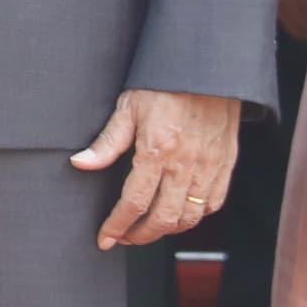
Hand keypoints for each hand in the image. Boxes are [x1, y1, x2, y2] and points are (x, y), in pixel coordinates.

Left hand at [72, 87, 240, 248]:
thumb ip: (107, 142)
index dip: (117, 226)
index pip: (134, 203)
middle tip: (124, 237)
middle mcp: (186, 164)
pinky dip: (195, 216)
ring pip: (189, 218)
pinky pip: (213, 204)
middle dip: (140, 236)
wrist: (209, 67)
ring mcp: (210, 167)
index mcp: (158, 151)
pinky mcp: (226, 164)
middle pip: (163, 219)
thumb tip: (81, 163)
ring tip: (148, 228)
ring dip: (166, 230)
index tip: (105, 239)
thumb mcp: (129, 106)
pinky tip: (179, 213)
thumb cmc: (165, 83)